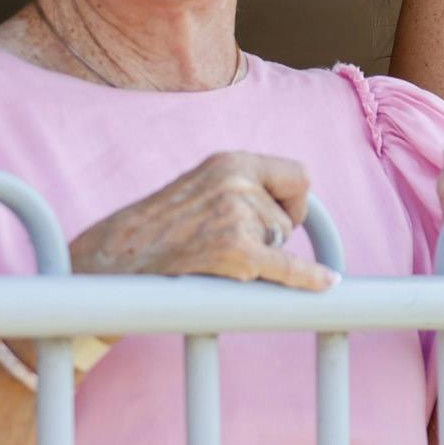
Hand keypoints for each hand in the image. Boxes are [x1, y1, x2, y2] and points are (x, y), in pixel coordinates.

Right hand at [69, 151, 332, 290]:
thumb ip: (242, 187)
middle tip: (226, 244)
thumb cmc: (158, 227)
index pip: (297, 175)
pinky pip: (285, 267)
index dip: (295, 202)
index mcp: (230, 160)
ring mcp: (236, 214)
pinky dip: (306, 278)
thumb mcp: (201, 187)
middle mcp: (236, 180)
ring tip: (211, 255)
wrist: (117, 254)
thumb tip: (294, 209)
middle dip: (269, 237)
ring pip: (278, 243)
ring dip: (256, 257)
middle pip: (288, 217)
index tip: (284, 219)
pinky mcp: (235, 250)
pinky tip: (326, 283)